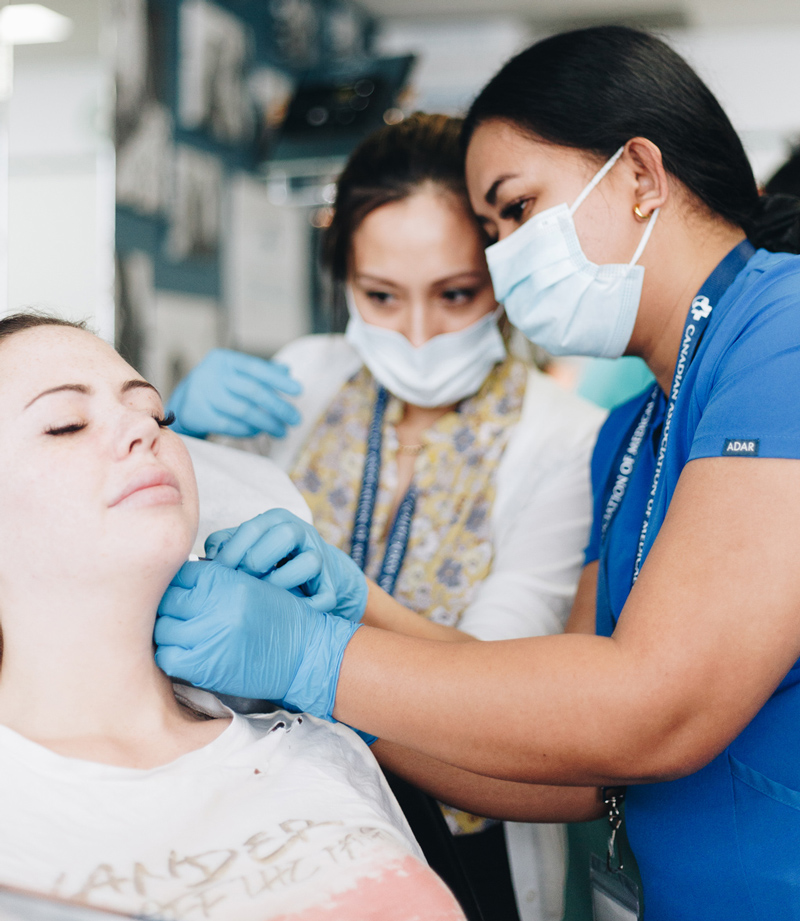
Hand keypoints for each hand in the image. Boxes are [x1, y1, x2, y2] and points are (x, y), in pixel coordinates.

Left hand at [155, 561, 358, 717]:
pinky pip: (167, 657)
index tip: (181, 597)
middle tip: (179, 618)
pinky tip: (185, 654)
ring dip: (169, 633)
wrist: (305, 654)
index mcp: (224, 578)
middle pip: (166, 601)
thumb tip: (176, 582)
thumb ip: (214, 581)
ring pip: (162, 629)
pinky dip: (171, 655)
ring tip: (182, 636)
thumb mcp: (249, 584)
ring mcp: (208, 634)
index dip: (177, 587)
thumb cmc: (278, 618)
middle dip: (170, 609)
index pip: (178, 575)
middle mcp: (214, 603)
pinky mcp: (205, 665)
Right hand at [167, 349, 301, 438]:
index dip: (279, 380)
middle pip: (252, 391)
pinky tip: (261, 432)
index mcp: (223, 360)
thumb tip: (287, 371)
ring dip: (267, 423)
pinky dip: (249, 430)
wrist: (185, 403)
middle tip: (295, 419)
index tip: (299, 391)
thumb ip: (261, 372)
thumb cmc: (218, 386)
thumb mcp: (236, 374)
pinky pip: (230, 425)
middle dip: (278, 406)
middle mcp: (211, 374)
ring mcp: (202, 395)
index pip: (256, 368)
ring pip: (243, 411)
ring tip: (282, 431)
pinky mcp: (198, 415)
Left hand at [205, 509, 367, 622]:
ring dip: (282, 582)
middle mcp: (301, 533)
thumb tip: (207, 559)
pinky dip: (307, 608)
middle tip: (241, 583)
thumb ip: (224, 545)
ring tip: (263, 598)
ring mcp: (320, 557)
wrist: (311, 573)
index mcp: (276, 520)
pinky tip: (286, 614)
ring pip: (309, 563)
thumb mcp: (245, 545)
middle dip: (257, 561)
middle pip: (285, 535)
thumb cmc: (266, 559)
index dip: (232, 552)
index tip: (218, 574)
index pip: (253, 527)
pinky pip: (325, 596)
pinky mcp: (331, 584)